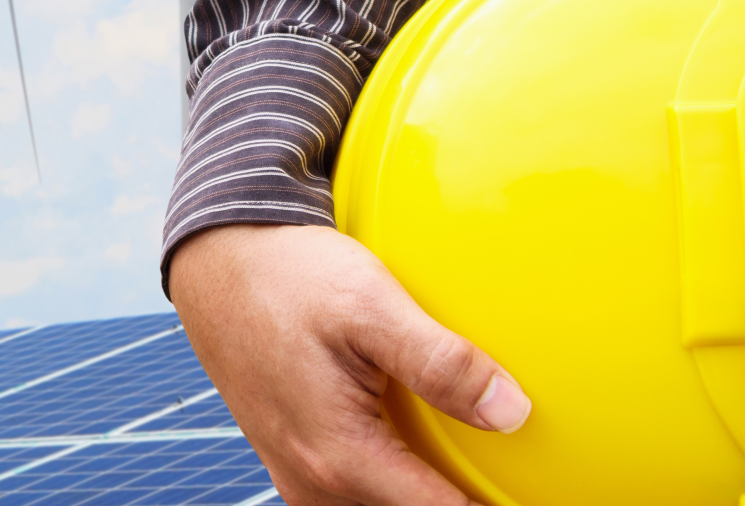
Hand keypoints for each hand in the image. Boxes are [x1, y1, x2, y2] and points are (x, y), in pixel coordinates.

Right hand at [169, 224, 531, 505]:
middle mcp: (313, 480)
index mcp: (341, 455)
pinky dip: (388, 480)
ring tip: (461, 463)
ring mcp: (297, 473)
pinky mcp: (292, 456)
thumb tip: (513, 412)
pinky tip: (415, 446)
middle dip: (454, 498)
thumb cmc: (290, 276)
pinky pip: (352, 492)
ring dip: (417, 492)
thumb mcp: (371, 304)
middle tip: (500, 475)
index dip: (487, 505)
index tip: (525, 491)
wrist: (219, 262)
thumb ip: (442, 362)